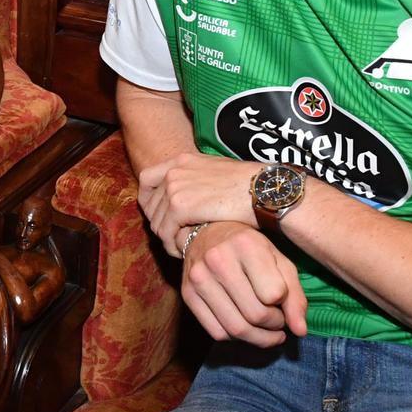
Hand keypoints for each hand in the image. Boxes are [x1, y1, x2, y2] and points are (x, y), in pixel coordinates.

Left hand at [138, 151, 258, 239]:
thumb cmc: (249, 185)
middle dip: (160, 224)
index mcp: (181, 160)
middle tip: (173, 238)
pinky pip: (165, 232)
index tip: (157, 214)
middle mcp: (174, 171)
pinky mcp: (181, 207)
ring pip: (156, 221)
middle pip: (149, 204)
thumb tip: (187, 197)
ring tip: (181, 246)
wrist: (264, 190)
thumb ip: (196, 179)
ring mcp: (175, 188)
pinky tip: (183, 251)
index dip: (148, 199)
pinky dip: (172, 245)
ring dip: (167, 237)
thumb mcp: (216, 172)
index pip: (147, 178)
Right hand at [179, 221, 307, 347]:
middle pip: (255, 315)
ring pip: (236, 329)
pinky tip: (244, 326)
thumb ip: (294, 294)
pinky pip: (217, 332)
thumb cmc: (249, 247)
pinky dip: (235, 338)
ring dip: (258, 338)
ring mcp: (199, 277)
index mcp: (246, 244)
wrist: (206, 232)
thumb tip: (300, 331)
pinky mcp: (187, 294)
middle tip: (278, 321)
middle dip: (274, 325)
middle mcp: (218, 259)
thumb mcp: (278, 260)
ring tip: (267, 330)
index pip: (273, 294)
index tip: (283, 302)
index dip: (285, 304)